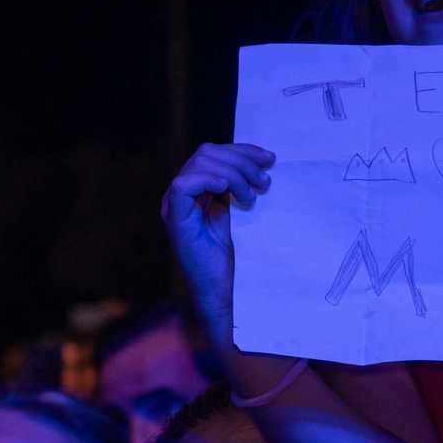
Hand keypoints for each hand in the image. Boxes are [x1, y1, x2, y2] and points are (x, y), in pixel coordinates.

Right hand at [160, 143, 274, 321]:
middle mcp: (180, 193)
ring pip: (200, 164)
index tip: (269, 158)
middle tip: (265, 182)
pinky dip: (211, 181)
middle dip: (242, 161)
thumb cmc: (228, 258)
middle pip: (207, 153)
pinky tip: (231, 194)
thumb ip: (235, 187)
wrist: (219, 291)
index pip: (212, 153)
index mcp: (193, 189)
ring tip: (253, 195)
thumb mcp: (234, 213)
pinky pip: (184, 184)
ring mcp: (174, 204)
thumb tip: (257, 162)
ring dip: (235, 173)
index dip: (241, 150)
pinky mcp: (174, 218)